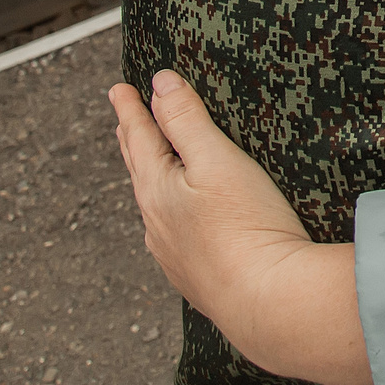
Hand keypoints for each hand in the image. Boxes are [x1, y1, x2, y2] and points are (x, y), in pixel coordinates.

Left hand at [111, 72, 373, 384]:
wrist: (266, 302)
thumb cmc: (246, 226)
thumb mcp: (216, 159)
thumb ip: (186, 119)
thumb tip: (160, 83)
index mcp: (156, 189)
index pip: (138, 137)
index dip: (130, 109)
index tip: (118, 90)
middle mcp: (156, 223)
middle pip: (140, 171)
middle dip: (133, 140)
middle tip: (125, 120)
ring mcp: (173, 254)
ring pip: (154, 205)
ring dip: (150, 178)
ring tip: (152, 166)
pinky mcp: (196, 277)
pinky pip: (172, 235)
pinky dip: (170, 214)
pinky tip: (181, 223)